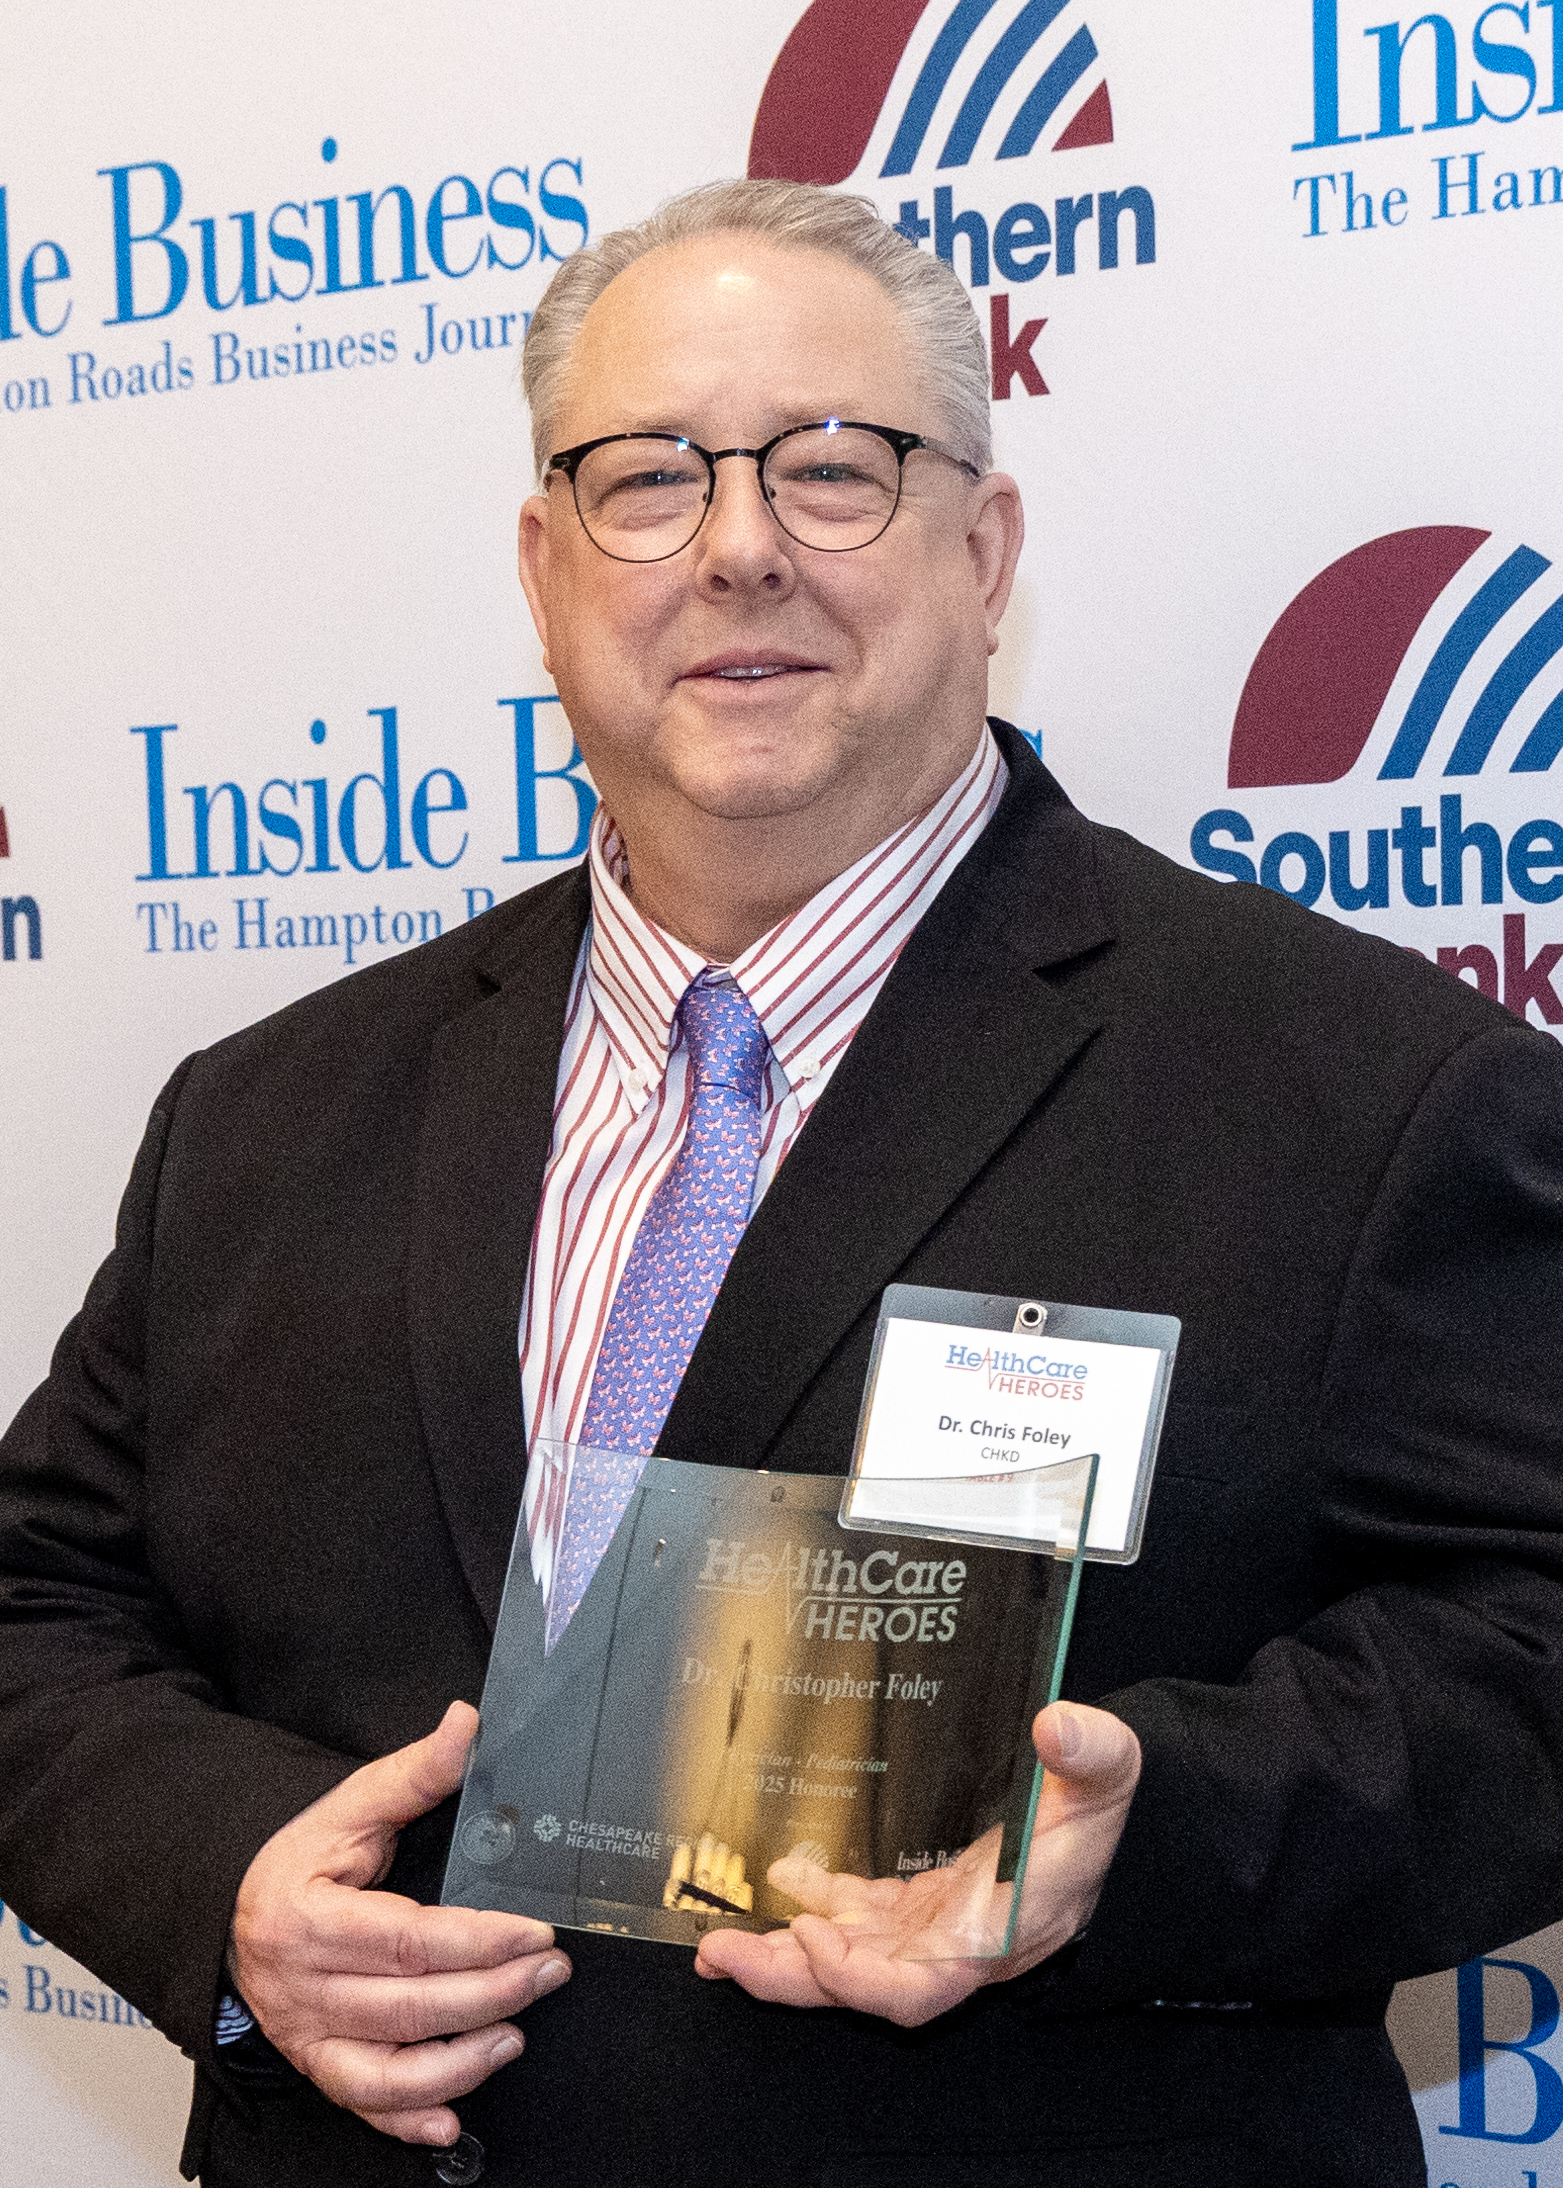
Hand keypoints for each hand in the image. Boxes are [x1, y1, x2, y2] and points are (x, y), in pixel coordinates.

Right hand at [228, 1701, 570, 2147]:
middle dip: (493, 1993)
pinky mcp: (314, 2065)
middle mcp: (302, 1986)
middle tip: (551, 1973)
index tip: (536, 1932)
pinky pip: (362, 2105)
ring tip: (517, 2035)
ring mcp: (305, 2035)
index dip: (479, 1941)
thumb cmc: (299, 1862)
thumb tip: (467, 1723)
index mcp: (308, 1917)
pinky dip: (407, 2121)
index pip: (407, 1939)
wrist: (235, 1911)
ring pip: (388, 2070)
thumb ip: (414, 1774)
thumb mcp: (348, 1808)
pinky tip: (452, 2121)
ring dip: (462, 2062)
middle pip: (409, 2007)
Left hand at [693, 1700, 1138, 2026]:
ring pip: (847, 1957)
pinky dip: (813, 1904)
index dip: (858, 1977)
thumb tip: (1059, 1726)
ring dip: (784, 1952)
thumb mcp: (1109, 1776)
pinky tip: (783, 1878)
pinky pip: (854, 1918)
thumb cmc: (1100, 1812)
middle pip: (862, 1984)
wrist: (1097, 1825)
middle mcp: (954, 1943)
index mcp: (994, 1930)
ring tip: (722, 1941)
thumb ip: (1092, 1754)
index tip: (814, 1936)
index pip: (918, 1987)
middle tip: (722, 1954)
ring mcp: (931, 1928)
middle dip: (789, 1976)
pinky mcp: (918, 1906)